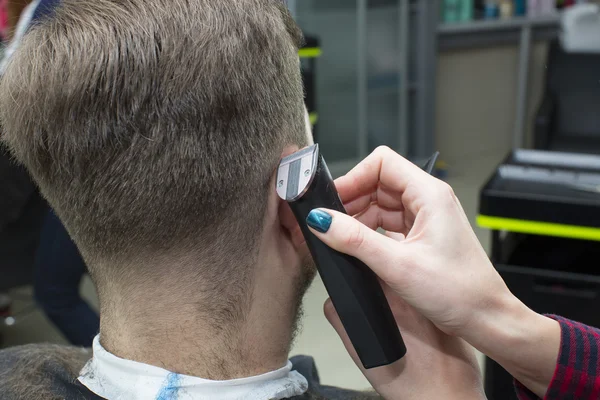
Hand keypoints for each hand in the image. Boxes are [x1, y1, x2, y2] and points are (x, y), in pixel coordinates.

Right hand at [307, 147, 559, 397]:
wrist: (485, 318)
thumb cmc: (459, 292)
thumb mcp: (397, 265)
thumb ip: (355, 240)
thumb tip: (322, 220)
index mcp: (430, 194)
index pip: (382, 163)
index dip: (354, 177)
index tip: (333, 199)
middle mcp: (428, 200)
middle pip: (378, 182)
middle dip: (352, 200)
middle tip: (330, 222)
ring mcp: (425, 218)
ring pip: (380, 204)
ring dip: (358, 219)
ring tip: (342, 240)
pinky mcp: (421, 235)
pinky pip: (387, 224)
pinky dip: (369, 233)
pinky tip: (358, 249)